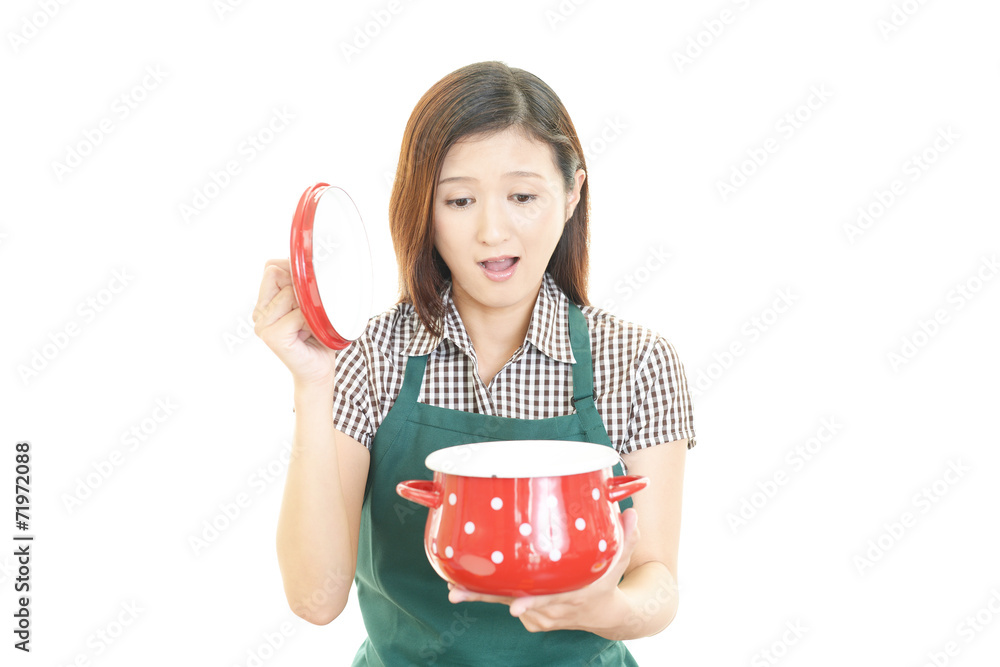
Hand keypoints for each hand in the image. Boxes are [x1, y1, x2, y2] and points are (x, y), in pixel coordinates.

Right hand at [252, 258, 337, 387]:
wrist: (319, 369)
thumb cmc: (318, 336)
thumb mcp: (309, 301)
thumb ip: (299, 282)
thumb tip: (302, 260)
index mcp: (264, 302)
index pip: (271, 267)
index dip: (293, 273)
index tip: (307, 294)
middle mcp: (259, 312)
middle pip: (277, 274)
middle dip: (300, 290)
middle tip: (307, 314)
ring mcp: (262, 325)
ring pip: (290, 292)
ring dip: (308, 307)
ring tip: (308, 326)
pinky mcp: (272, 336)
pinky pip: (299, 313)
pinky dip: (311, 321)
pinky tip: (309, 334)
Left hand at [447, 508, 640, 635]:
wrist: (605, 616)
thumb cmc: (608, 581)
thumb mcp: (619, 560)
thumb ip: (626, 536)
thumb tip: (633, 512)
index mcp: (572, 597)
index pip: (549, 601)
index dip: (531, 604)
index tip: (514, 608)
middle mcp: (552, 610)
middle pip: (514, 602)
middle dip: (483, 599)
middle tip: (456, 593)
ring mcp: (539, 617)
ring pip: (506, 602)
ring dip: (481, 595)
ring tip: (455, 588)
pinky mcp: (530, 617)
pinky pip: (509, 602)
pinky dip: (492, 594)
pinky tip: (471, 585)